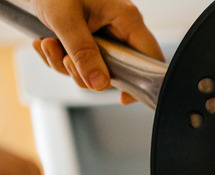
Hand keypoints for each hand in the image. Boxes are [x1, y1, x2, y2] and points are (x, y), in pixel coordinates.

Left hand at [29, 0, 163, 103]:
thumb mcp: (65, 20)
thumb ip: (83, 52)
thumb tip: (99, 84)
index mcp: (127, 19)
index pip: (150, 59)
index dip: (142, 82)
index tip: (123, 97)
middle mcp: (120, 29)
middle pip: (119, 70)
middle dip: (87, 73)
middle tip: (66, 61)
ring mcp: (106, 36)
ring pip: (96, 70)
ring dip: (68, 66)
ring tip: (48, 44)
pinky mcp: (90, 40)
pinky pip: (81, 63)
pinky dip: (60, 59)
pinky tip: (46, 44)